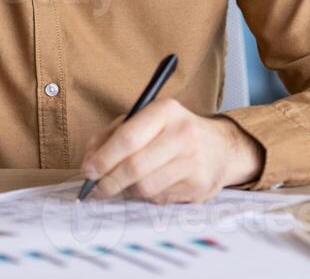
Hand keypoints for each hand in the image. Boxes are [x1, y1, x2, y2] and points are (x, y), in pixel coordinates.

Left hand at [79, 100, 262, 202]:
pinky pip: (160, 198)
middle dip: (109, 181)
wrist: (221, 147)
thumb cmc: (170, 131)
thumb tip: (88, 162)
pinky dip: (147, 196)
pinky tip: (152, 184)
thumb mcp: (142, 120)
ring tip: (125, 184)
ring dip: (128, 190)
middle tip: (96, 189)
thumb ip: (110, 135)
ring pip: (146, 187)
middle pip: (135, 167)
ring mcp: (194, 162)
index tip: (87, 170)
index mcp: (165, 110)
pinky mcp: (200, 186)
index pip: (128, 138)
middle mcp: (183, 134)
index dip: (103, 158)